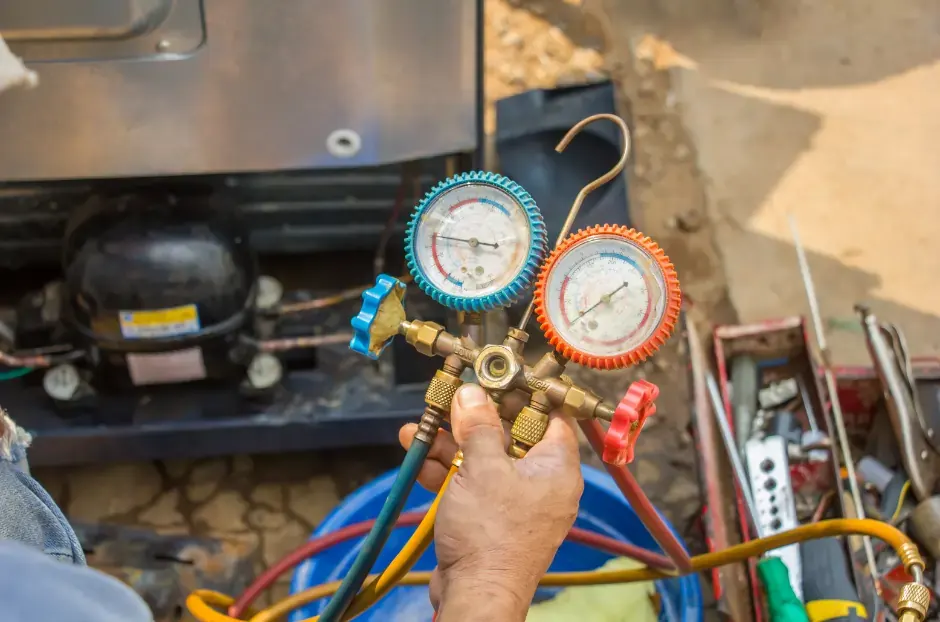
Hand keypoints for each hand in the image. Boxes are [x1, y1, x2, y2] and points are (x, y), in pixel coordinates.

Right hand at [399, 384, 582, 620]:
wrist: (475, 595)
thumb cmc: (491, 535)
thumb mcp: (482, 468)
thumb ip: (477, 426)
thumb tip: (472, 393)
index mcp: (557, 468)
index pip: (551, 416)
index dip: (524, 393)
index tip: (497, 378)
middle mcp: (541, 483)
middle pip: (510, 434)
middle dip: (473, 417)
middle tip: (451, 398)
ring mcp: (515, 501)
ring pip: (484, 458)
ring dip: (451, 442)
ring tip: (421, 426)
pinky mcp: (491, 517)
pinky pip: (472, 482)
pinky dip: (447, 469)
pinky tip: (418, 455)